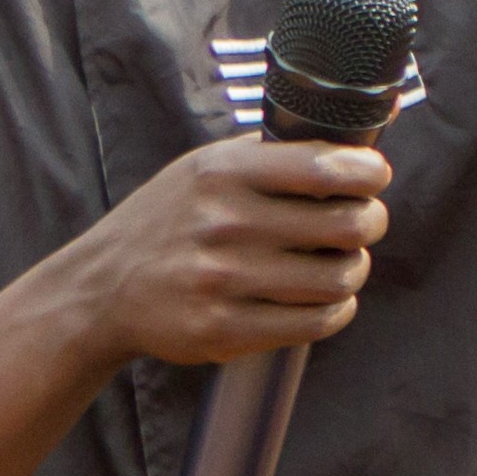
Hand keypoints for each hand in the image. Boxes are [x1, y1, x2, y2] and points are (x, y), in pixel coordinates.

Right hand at [45, 136, 393, 368]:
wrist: (102, 286)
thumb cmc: (171, 219)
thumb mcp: (207, 167)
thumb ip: (274, 156)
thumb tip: (355, 146)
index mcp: (224, 172)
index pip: (327, 167)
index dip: (369, 173)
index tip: (374, 178)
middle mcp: (224, 223)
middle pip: (349, 224)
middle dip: (370, 223)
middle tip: (363, 224)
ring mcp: (223, 280)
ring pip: (339, 278)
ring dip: (353, 270)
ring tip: (340, 264)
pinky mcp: (224, 329)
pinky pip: (316, 322)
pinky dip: (335, 310)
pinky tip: (324, 299)